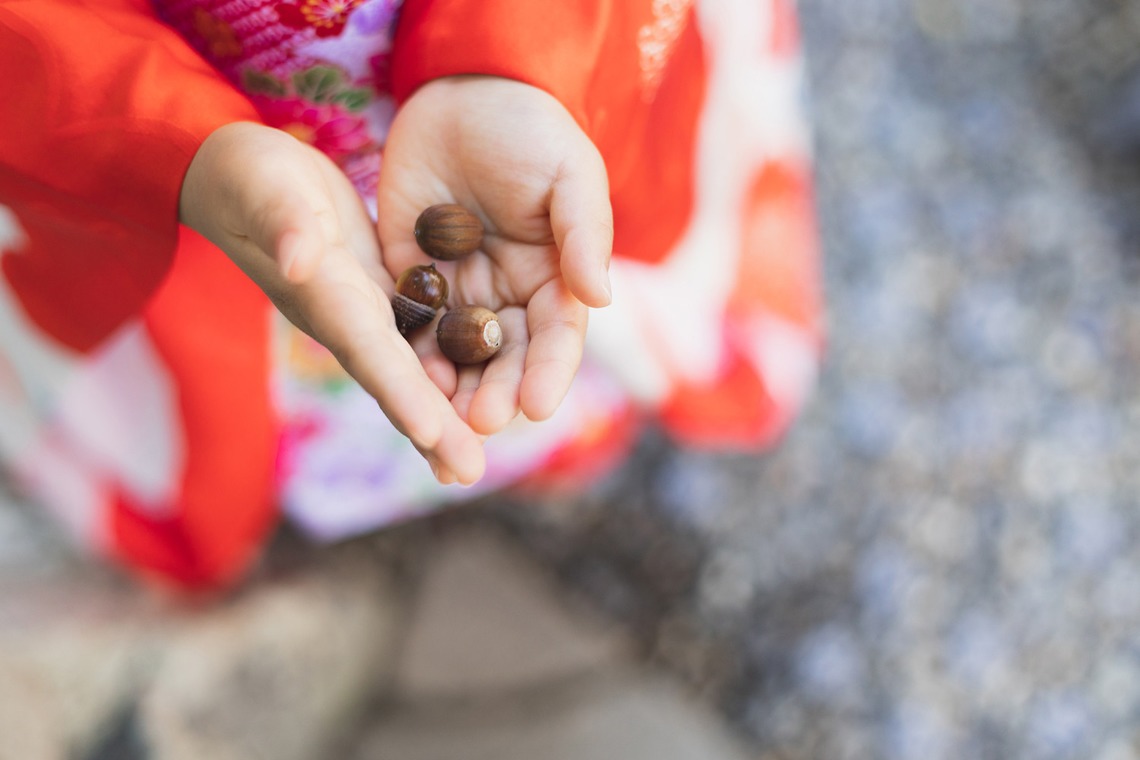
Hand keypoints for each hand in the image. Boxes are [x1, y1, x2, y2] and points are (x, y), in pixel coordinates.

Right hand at [180, 122, 485, 483]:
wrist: (240, 178)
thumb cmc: (249, 177)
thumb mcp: (267, 190)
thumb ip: (283, 225)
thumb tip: (297, 261)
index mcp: (325, 297)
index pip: (368, 353)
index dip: (401, 393)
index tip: (433, 434)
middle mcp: (344, 320)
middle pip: (395, 382)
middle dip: (430, 430)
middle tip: (469, 474)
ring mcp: (361, 316)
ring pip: (406, 377)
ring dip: (436, 423)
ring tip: (467, 468)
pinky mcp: (376, 299)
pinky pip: (413, 350)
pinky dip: (439, 383)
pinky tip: (467, 409)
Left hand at [377, 76, 612, 435]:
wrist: (461, 89)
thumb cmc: (529, 129)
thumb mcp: (569, 173)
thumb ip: (583, 232)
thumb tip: (601, 297)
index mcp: (555, 277)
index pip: (556, 337)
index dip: (549, 372)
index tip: (537, 406)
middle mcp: (509, 294)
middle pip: (506, 357)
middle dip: (497, 391)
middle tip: (482, 422)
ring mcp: (460, 289)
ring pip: (458, 353)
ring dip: (452, 388)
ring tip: (442, 420)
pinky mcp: (411, 276)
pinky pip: (410, 322)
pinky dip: (408, 353)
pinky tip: (402, 378)